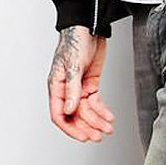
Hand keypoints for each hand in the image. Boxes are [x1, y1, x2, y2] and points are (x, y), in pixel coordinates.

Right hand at [47, 25, 115, 141]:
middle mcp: (66, 90)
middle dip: (87, 127)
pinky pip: (95, 103)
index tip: (83, 137)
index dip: (70, 128)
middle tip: (98, 136)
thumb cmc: (75, 41)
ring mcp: (78, 88)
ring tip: (108, 128)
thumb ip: (71, 90)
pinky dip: (102, 112)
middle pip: (74, 116)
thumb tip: (69, 110)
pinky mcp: (90, 85)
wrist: (89, 27)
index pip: (59, 114)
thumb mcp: (73, 66)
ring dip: (97, 121)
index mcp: (56, 86)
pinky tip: (109, 117)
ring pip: (87, 112)